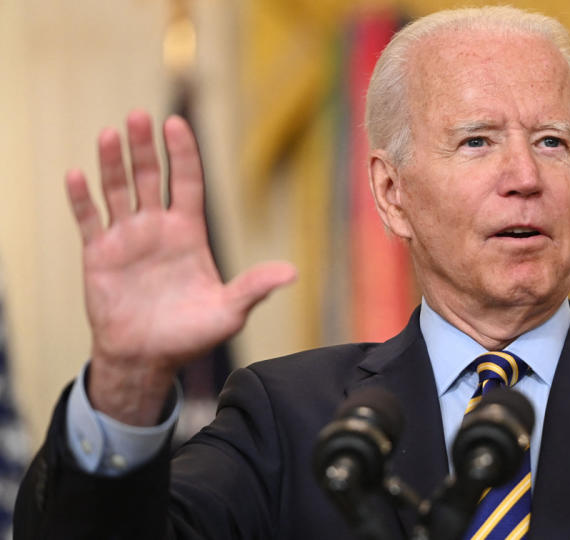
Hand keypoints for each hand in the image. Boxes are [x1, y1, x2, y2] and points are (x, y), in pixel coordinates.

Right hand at [66, 111, 295, 424]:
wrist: (148, 359)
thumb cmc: (191, 335)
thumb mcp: (229, 311)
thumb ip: (254, 287)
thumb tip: (292, 273)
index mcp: (189, 233)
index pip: (186, 182)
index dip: (182, 153)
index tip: (176, 123)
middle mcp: (157, 228)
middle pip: (150, 177)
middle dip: (145, 147)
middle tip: (139, 116)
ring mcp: (127, 238)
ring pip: (118, 190)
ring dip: (113, 163)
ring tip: (110, 134)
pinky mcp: (99, 255)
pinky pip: (89, 220)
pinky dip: (82, 198)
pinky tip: (77, 175)